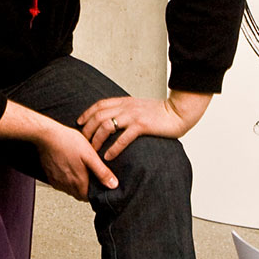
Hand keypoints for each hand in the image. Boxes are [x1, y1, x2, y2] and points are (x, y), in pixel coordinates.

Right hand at [37, 119, 117, 199]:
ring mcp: (56, 180)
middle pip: (78, 195)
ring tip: (80, 173)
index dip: (94, 193)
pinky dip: (65, 181)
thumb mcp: (90, 155)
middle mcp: (66, 184)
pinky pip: (59, 184)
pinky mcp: (49, 175)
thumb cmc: (68, 142)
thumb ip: (102, 172)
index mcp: (78, 181)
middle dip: (85, 190)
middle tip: (90, 179)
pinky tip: (68, 170)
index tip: (97, 186)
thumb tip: (113, 184)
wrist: (47, 135)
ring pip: (68, 190)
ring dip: (75, 186)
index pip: (88, 197)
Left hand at [78, 91, 211, 159]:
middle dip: (87, 129)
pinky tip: (109, 156)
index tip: (79, 122)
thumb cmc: (161, 113)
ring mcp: (133, 116)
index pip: (100, 104)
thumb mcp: (140, 107)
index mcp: (125, 102)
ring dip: (97, 140)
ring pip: (106, 126)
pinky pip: (123, 138)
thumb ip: (128, 111)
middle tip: (82, 142)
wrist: (179, 111)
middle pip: (98, 116)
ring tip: (93, 151)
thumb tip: (117, 120)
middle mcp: (126, 107)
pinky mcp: (142, 126)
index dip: (87, 113)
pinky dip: (113, 148)